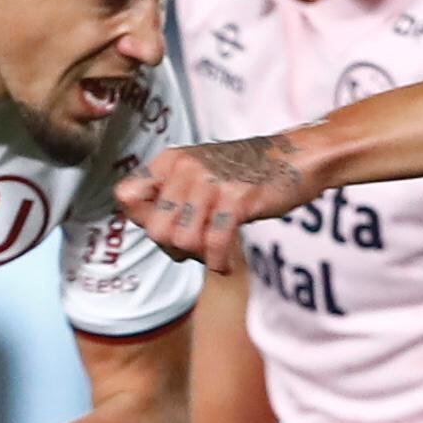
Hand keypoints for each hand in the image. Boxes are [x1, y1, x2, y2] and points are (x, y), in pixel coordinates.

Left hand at [119, 135, 314, 275]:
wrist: (295, 158)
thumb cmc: (245, 174)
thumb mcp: (199, 174)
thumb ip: (169, 196)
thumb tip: (144, 227)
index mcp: (170, 161)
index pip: (126, 196)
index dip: (142, 219)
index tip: (168, 224)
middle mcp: (185, 168)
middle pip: (154, 229)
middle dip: (173, 248)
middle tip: (196, 246)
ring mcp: (211, 182)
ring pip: (182, 240)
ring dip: (199, 256)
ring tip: (214, 250)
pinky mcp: (237, 199)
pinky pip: (215, 244)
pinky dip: (219, 263)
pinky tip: (226, 264)